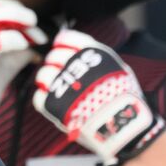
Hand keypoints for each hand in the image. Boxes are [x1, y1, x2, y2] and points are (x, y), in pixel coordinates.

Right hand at [0, 0, 46, 135]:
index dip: (10, 7)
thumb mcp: (2, 67)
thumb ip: (16, 52)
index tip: (30, 23)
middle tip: (32, 20)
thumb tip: (34, 41)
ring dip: (14, 18)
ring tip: (32, 29)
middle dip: (13, 9)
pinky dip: (11, 39)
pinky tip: (23, 45)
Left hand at [33, 30, 164, 165]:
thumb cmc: (126, 99)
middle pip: (53, 56)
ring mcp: (63, 84)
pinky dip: (46, 101)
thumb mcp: (119, 68)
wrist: (125, 127)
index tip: (62, 48)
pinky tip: (58, 105)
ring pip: (43, 75)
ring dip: (49, 82)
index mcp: (91, 53)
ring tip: (60, 90)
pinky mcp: (53, 105)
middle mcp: (75, 65)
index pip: (66, 38)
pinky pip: (39, 97)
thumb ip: (98, 57)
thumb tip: (79, 48)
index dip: (62, 43)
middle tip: (65, 75)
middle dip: (56, 64)